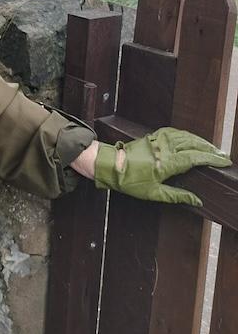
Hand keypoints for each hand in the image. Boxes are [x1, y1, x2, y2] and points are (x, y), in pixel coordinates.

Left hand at [94, 127, 230, 206]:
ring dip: (200, 141)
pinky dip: (186, 134)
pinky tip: (191, 138)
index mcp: (167, 163)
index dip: (212, 159)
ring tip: (211, 148)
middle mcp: (165, 148)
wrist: (109, 165)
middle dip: (210, 149)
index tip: (224, 162)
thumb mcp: (154, 193)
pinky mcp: (152, 137)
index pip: (196, 158)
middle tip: (222, 156)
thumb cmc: (129, 181)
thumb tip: (197, 201)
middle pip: (194, 144)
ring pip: (185, 136)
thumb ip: (178, 196)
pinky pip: (174, 132)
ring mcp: (158, 140)